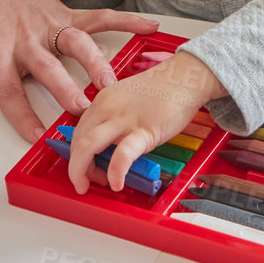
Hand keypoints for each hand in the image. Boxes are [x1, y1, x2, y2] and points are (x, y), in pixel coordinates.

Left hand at [0, 0, 158, 140]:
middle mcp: (26, 38)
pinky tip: (149, 28)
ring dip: (96, 64)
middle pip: (48, 68)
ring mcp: (50, 25)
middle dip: (66, 90)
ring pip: (77, 44)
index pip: (8, 89)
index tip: (35, 137)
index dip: (22, 114)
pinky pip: (99, 17)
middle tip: (84, 113)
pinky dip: (125, 21)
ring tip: (112, 87)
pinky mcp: (67, 14)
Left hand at [68, 51, 226, 193]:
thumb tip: (107, 144)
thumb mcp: (127, 99)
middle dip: (78, 167)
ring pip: (87, 146)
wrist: (186, 77)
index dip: (78, 155)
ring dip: (82, 171)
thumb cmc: (162, 90)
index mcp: (102, 101)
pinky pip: (122, 155)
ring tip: (92, 185)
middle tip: (88, 180)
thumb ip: (114, 118)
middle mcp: (106, 108)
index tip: (87, 167)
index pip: (78, 132)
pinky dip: (115, 172)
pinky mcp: (143, 131)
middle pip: (78, 141)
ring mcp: (123, 119)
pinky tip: (117, 183)